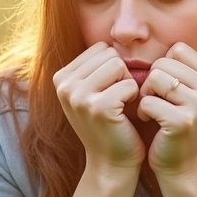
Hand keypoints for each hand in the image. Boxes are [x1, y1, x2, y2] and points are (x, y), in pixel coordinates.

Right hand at [54, 42, 144, 171]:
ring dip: (129, 85)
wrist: (111, 163)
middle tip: (118, 101)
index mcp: (61, 77)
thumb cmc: (110, 124)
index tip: (110, 92)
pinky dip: (135, 98)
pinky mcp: (98, 107)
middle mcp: (64, 84)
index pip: (100, 48)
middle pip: (109, 54)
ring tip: (121, 106)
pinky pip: (129, 84)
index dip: (114, 67)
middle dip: (122, 75)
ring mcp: (79, 96)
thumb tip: (117, 34)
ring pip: (119, 65)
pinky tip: (127, 115)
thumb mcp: (93, 92)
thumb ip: (96, 66)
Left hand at [136, 42, 196, 179]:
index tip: (165, 89)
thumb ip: (177, 69)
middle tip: (156, 103)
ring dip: (146, 96)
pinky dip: (143, 113)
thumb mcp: (185, 93)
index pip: (177, 50)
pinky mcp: (184, 122)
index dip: (163, 68)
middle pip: (163, 64)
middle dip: (151, 83)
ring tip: (154, 112)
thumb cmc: (175, 125)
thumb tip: (145, 37)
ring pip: (154, 79)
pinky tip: (152, 124)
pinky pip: (148, 102)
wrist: (182, 167)